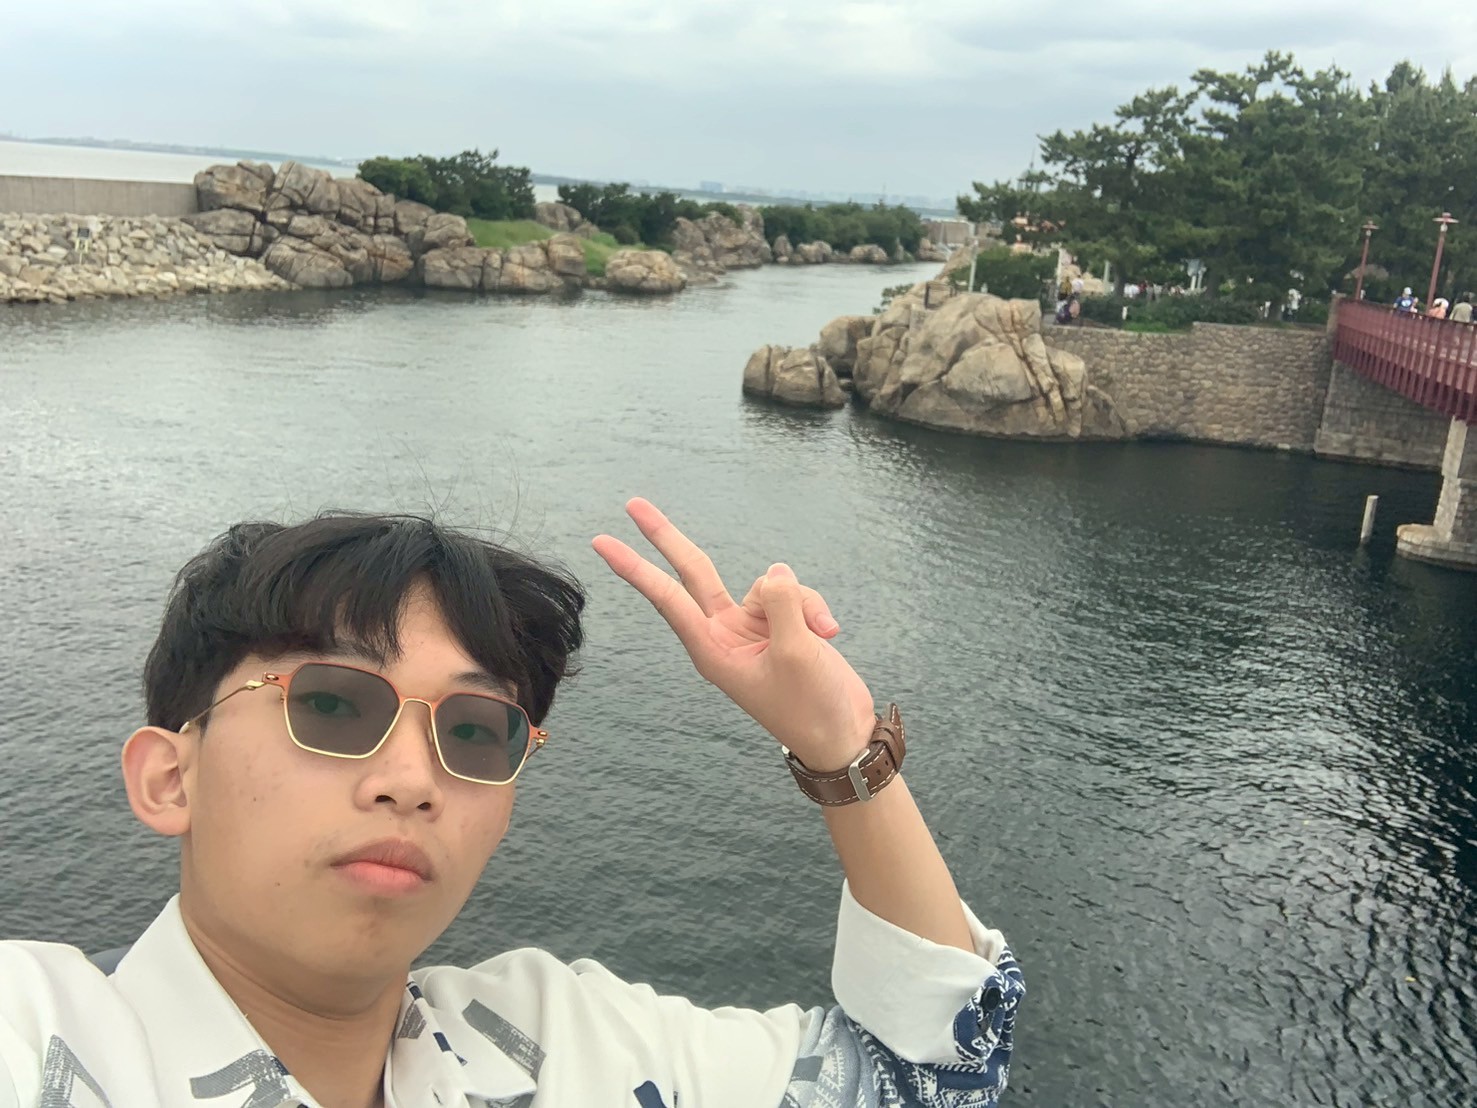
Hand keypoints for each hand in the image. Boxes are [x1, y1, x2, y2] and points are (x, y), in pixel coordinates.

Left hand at [592, 498, 877, 769]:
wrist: (843, 735)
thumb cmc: (811, 708)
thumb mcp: (795, 653)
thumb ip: (780, 604)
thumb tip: (775, 571)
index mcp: (711, 649)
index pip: (667, 598)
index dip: (636, 568)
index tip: (601, 543)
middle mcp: (725, 634)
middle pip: (693, 572)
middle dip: (666, 538)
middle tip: (632, 503)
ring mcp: (754, 627)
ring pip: (770, 585)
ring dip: (801, 600)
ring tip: (822, 634)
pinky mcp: (782, 624)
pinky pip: (795, 594)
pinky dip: (814, 607)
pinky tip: (830, 632)